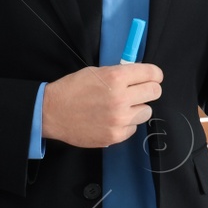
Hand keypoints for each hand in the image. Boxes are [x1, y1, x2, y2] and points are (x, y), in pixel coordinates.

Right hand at [42, 62, 162, 148]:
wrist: (52, 113)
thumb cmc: (73, 89)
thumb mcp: (96, 72)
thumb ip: (120, 73)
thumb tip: (140, 75)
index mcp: (116, 78)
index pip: (152, 73)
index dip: (155, 74)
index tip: (154, 77)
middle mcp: (120, 98)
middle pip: (155, 92)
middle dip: (149, 90)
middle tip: (139, 91)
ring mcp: (119, 119)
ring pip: (147, 112)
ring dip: (137, 108)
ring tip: (121, 106)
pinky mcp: (115, 136)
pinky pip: (133, 128)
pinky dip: (126, 123)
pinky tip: (112, 119)